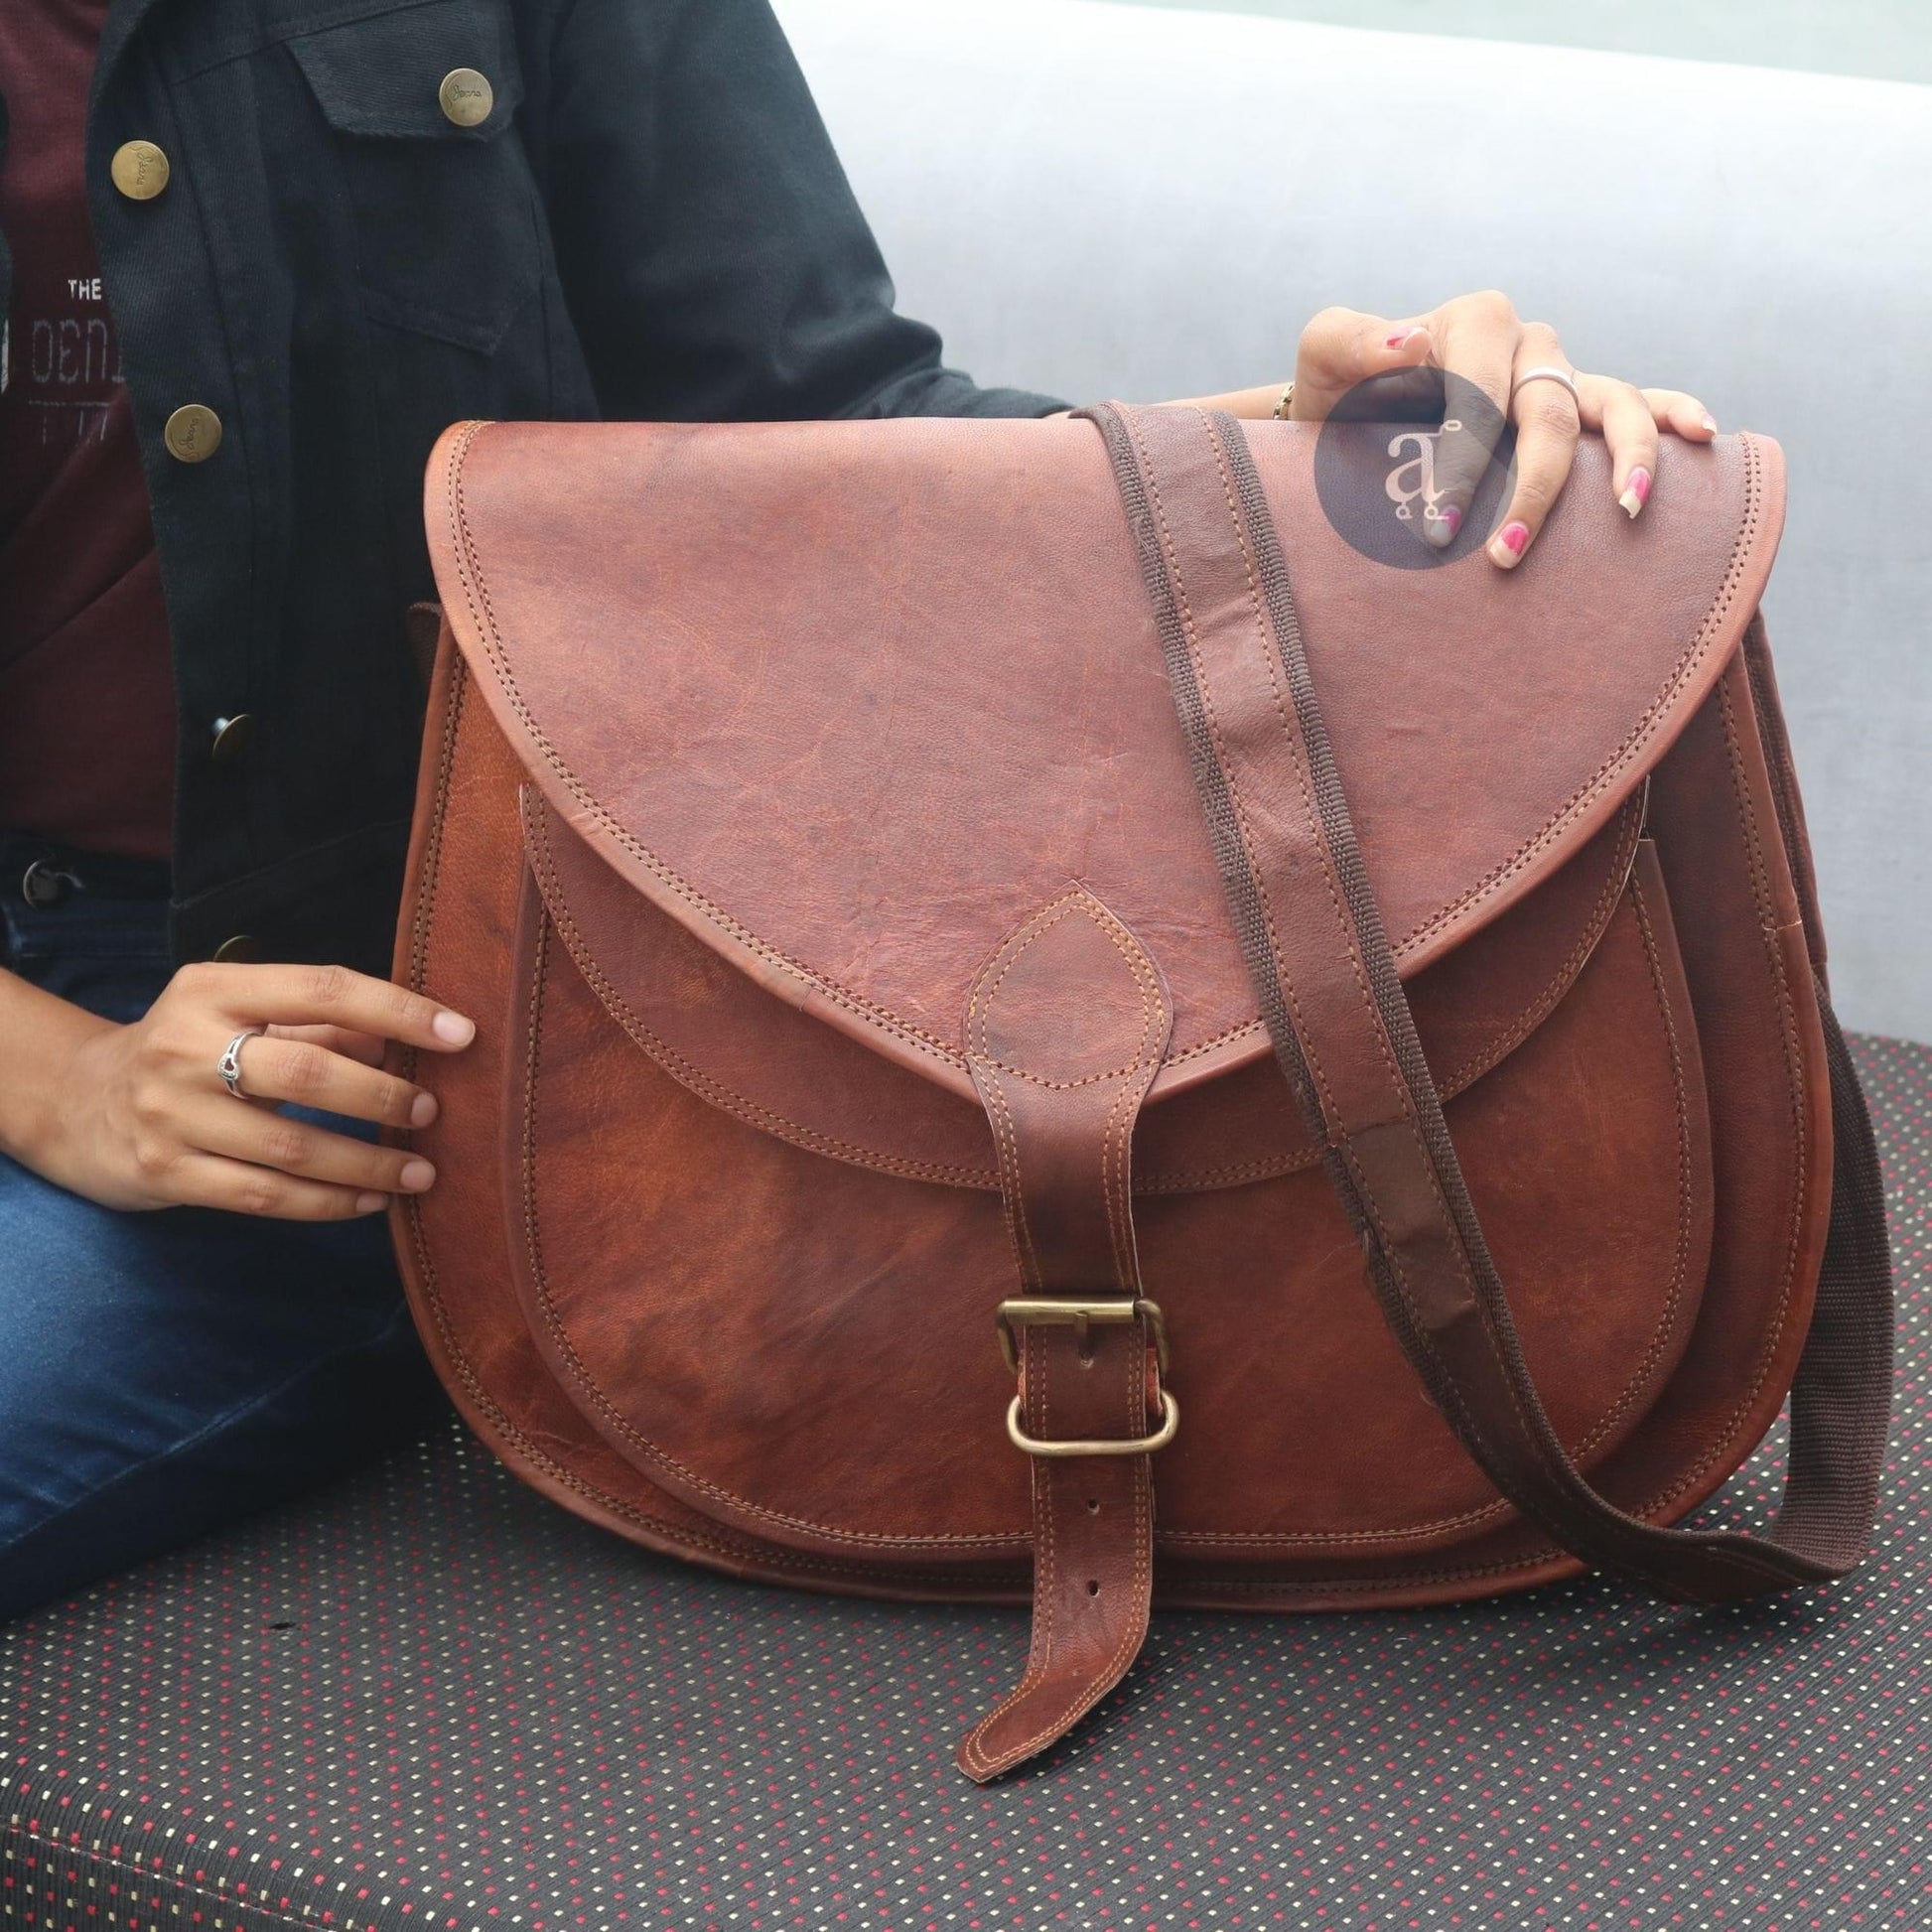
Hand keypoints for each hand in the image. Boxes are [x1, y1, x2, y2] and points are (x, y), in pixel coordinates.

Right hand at [25, 962, 474, 1217]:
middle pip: (306, 1072)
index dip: (399, 1010)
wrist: (82, 1103)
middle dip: (383, 1096)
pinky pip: (265, 1196)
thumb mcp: (241, 1015)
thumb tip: (407, 1036)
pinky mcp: (166, 1173)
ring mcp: (171, 1115)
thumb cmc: (191, 1051)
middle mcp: (185, 1047)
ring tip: (422, 1171)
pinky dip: (329, 1202)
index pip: (322, 988)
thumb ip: (320, 1024)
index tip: (461, 1034)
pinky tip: (373, 1201)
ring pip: (290, 1147)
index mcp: (211, 990)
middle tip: (433, 1112)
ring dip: (369, 1162)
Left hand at [1287, 289, 1718, 566]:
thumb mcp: (1325, 356)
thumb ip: (1353, 341)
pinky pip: (1639, 406)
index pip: (1484, 392)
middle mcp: (1529, 343)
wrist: (1349, 420)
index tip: (1438, 526)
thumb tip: (1411, 342)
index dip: (1464, 459)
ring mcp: (1561, 374)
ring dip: (1626, 459)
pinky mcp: (1581, 408)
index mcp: (1475, 322)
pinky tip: (1702, 438)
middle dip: (1531, 487)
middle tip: (1501, 555)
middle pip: (1549, 412)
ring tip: (1626, 509)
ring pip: (1613, 407)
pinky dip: (1673, 417)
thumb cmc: (1337, 393)